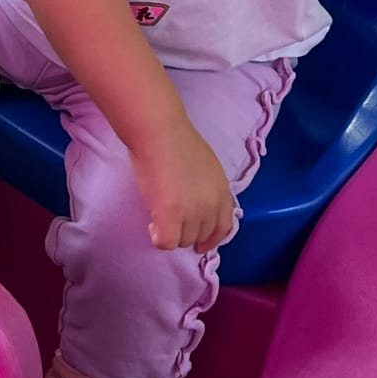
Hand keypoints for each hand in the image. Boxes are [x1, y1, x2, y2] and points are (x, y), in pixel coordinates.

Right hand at [130, 116, 236, 252]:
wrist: (160, 133)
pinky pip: (166, 243)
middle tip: (169, 221)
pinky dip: (159, 238)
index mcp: (222, 191)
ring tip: (157, 218)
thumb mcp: (207, 166)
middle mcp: (212, 205)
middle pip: (200, 236)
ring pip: (183, 241)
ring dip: (171, 233)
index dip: (211, 239)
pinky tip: (152, 225)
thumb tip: (195, 204)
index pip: (224, 227)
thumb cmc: (176, 141)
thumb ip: (207, 189)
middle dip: (186, 233)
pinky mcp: (170, 216)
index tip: (200, 244)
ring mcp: (192, 212)